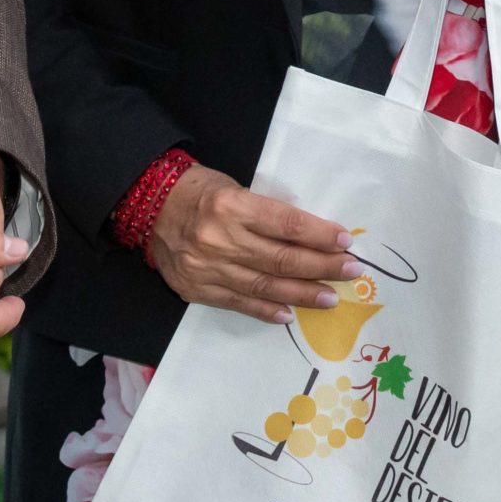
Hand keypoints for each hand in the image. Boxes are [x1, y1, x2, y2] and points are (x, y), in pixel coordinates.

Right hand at [147, 164, 362, 324]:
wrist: (150, 207)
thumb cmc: (201, 191)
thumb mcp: (236, 188)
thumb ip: (267, 214)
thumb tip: (310, 238)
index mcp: (232, 205)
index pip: (287, 224)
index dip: (320, 235)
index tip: (345, 242)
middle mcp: (220, 238)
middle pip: (282, 259)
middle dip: (322, 267)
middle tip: (350, 271)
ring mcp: (207, 268)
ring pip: (265, 286)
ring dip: (303, 294)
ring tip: (330, 297)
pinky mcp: (197, 289)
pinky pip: (240, 303)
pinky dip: (267, 310)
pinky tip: (290, 313)